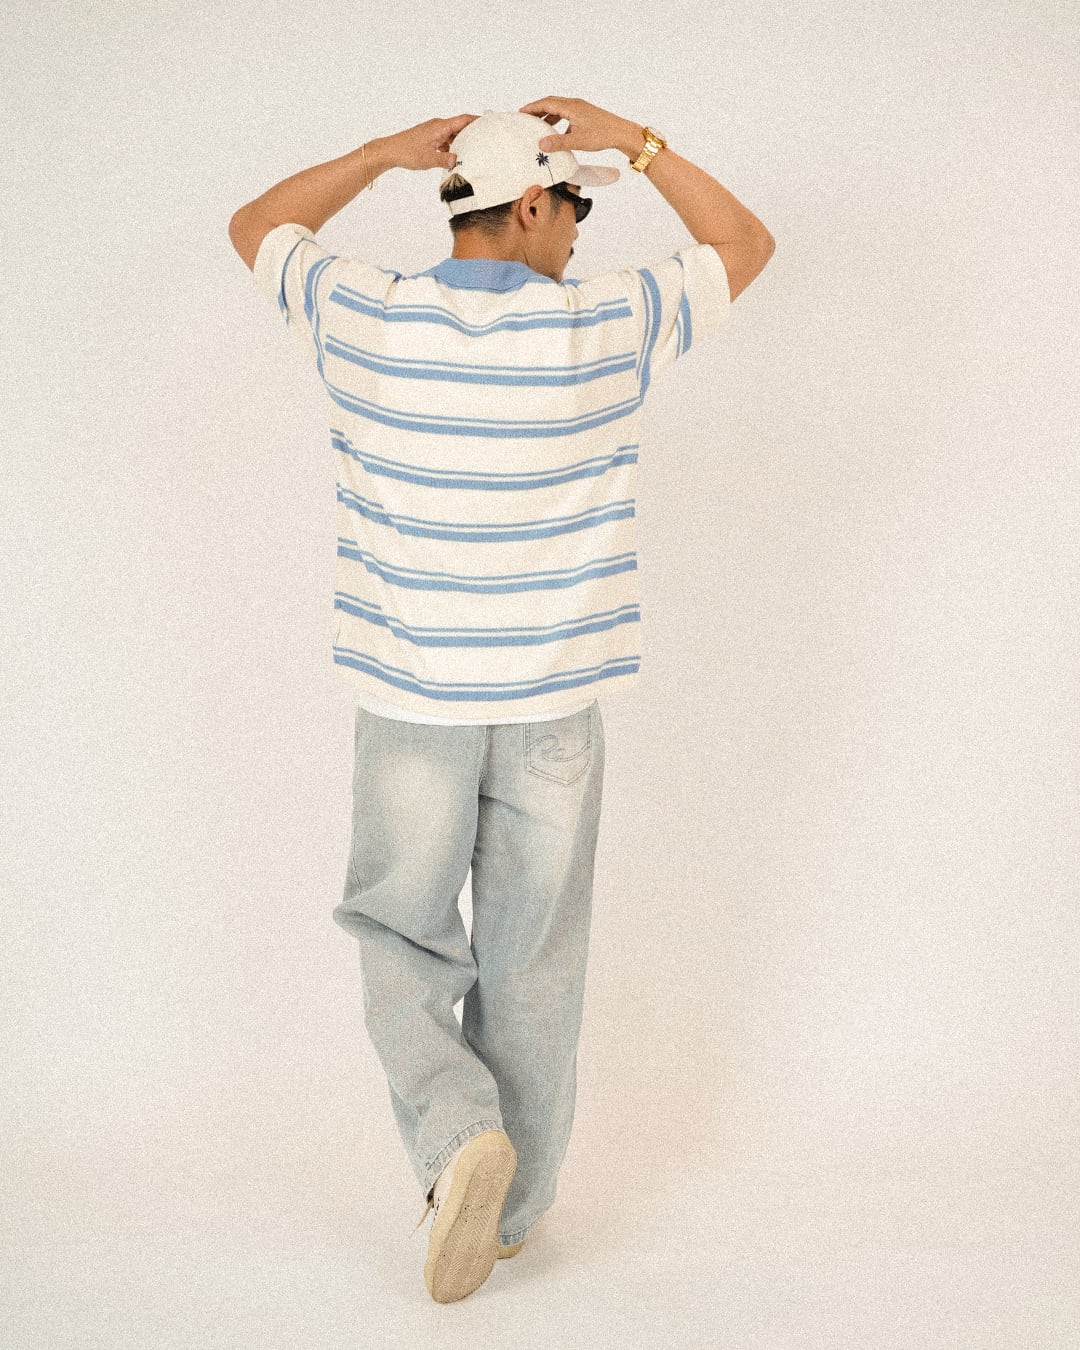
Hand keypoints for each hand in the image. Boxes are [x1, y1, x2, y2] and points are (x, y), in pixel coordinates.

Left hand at [386, 114, 477, 171]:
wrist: (390, 151)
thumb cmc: (406, 152)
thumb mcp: (427, 159)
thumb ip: (444, 160)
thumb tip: (457, 161)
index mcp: (440, 127)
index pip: (463, 120)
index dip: (477, 120)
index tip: (489, 122)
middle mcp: (438, 126)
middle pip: (461, 127)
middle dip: (473, 132)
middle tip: (486, 140)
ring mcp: (434, 132)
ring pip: (454, 135)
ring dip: (463, 142)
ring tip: (475, 150)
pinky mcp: (431, 139)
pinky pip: (447, 140)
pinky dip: (454, 147)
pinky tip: (458, 157)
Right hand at [518, 96, 634, 155]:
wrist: (621, 133)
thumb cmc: (603, 135)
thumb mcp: (578, 141)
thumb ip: (559, 143)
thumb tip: (542, 144)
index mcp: (571, 107)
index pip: (546, 104)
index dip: (532, 108)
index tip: (521, 112)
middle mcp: (575, 104)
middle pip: (551, 103)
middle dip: (537, 110)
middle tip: (526, 118)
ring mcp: (580, 109)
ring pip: (559, 109)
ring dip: (548, 117)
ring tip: (539, 127)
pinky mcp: (585, 115)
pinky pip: (566, 116)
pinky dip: (558, 122)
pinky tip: (557, 135)